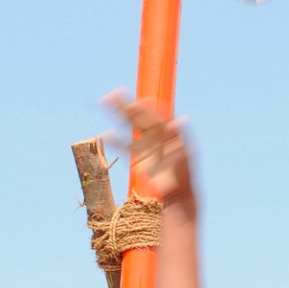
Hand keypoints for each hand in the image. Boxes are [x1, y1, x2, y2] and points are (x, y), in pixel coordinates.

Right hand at [103, 90, 195, 206]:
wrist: (178, 194)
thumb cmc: (185, 175)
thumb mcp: (185, 157)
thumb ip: (180, 138)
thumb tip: (180, 119)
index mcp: (168, 132)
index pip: (156, 116)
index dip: (147, 109)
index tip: (140, 102)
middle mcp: (155, 135)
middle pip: (139, 116)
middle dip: (127, 104)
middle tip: (114, 93)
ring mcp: (145, 144)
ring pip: (129, 125)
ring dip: (117, 113)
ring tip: (104, 101)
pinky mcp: (137, 157)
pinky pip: (123, 146)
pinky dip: (114, 141)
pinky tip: (104, 135)